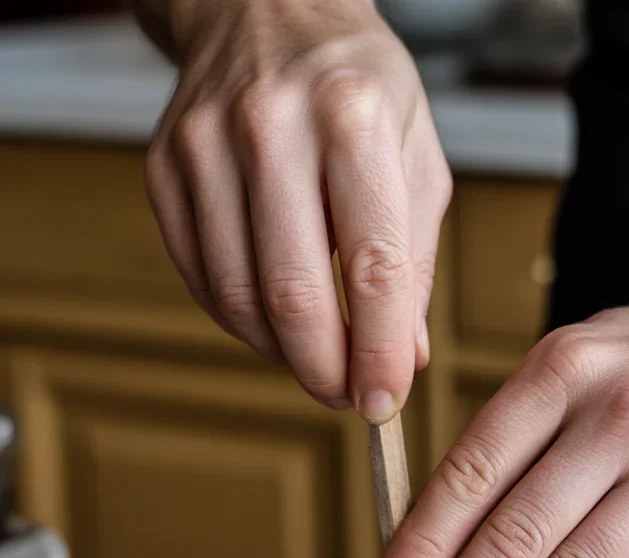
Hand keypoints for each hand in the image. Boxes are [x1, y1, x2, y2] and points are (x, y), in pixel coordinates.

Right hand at [144, 0, 450, 420]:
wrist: (265, 9)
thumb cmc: (356, 86)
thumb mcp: (416, 157)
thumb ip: (415, 261)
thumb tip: (404, 355)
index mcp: (352, 120)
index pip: (372, 268)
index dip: (379, 352)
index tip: (385, 400)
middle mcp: (271, 128)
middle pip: (296, 295)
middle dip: (326, 371)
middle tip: (347, 396)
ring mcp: (206, 148)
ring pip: (240, 298)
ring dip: (283, 354)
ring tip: (317, 361)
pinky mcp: (165, 170)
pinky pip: (201, 279)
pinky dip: (242, 323)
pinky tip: (273, 325)